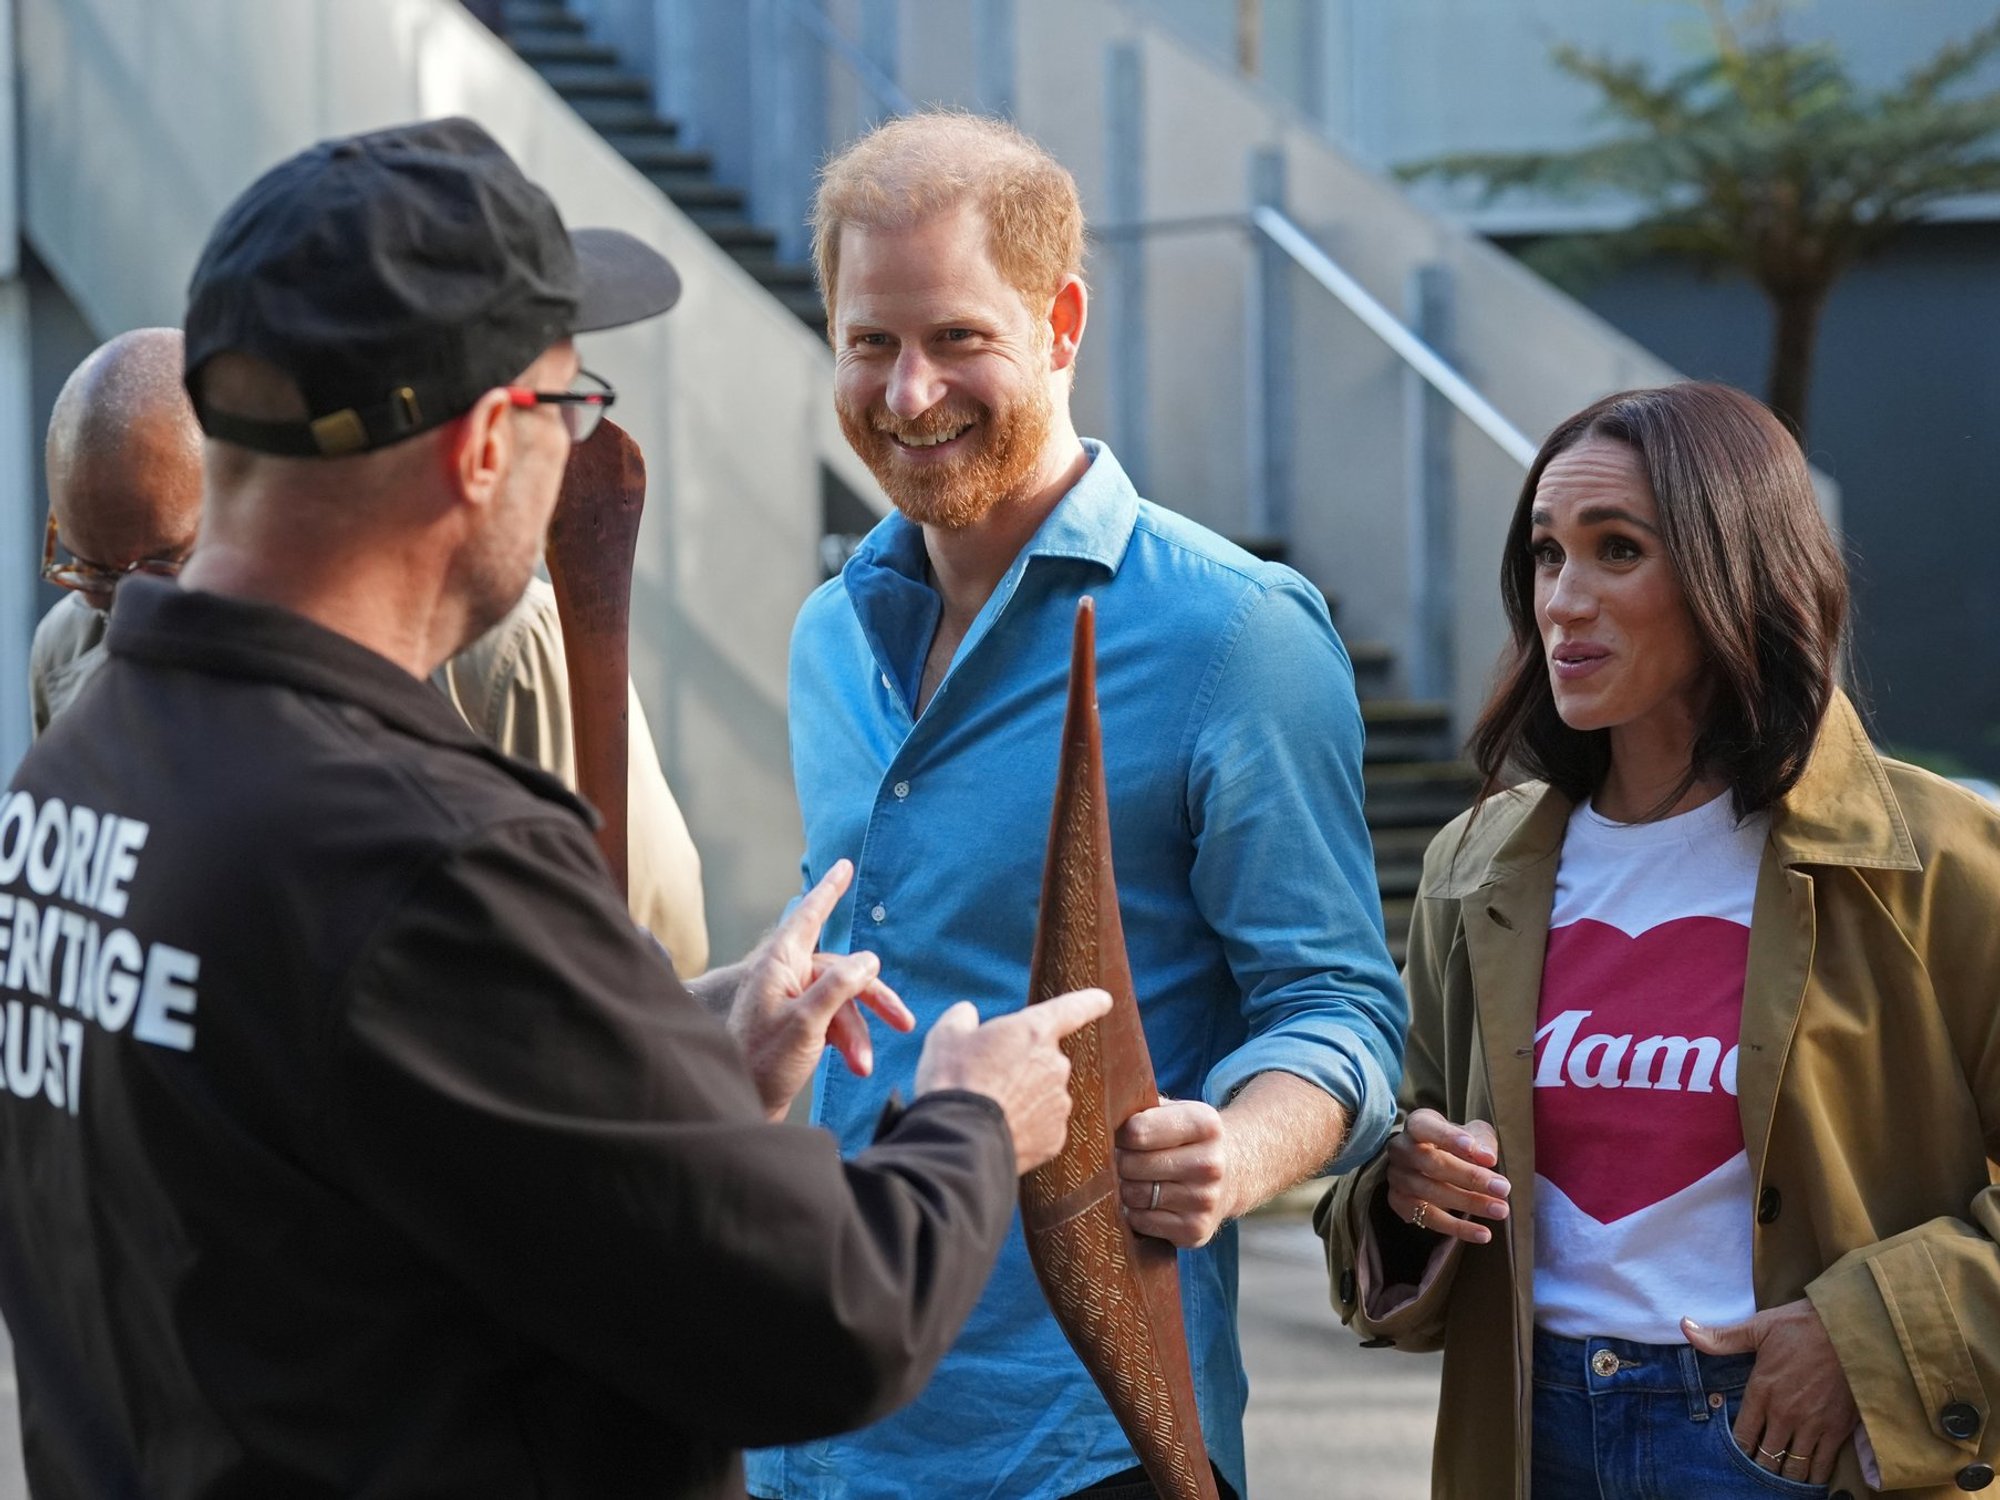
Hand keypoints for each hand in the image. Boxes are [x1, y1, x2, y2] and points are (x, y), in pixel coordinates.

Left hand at [727, 860, 913, 1119]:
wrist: (742, 1108)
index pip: (808, 916)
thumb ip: (838, 985)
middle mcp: (784, 977)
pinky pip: (834, 1022)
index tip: (844, 866)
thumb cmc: (763, 1063)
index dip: (829, 891)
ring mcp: (791, 1002)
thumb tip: (868, 959)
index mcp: (779, 964)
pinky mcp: (797, 1028)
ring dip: (858, 1034)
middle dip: (873, 999)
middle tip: (905, 1021)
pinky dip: (848, 1043)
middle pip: (842, 972)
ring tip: (864, 1066)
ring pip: (842, 1002)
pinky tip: (857, 1066)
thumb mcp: (807, 1022)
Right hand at [914, 989, 1111, 1172]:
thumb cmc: (953, 1081)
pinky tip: (1001, 1131)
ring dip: (1025, 1097)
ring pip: (1045, 1094)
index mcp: (1034, 1032)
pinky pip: (1043, 1126)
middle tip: (989, 1078)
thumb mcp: (946, 1036)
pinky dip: (1026, 1126)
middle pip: (1046, 1059)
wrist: (960, 1142)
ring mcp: (1059, 1103)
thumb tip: (967, 1015)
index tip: (1104, 999)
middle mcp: (1056, 1065)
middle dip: (1024, 1066)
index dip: (1089, 1001)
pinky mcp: (1056, 1138)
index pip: (1072, 1008)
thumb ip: (962, 1017)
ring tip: (991, 1109)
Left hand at [1116, 1096, 1232, 1247]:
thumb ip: (1140, 1108)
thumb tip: (1100, 1116)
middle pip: (1131, 1165)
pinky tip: (1147, 1201)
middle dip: (1119, 1161)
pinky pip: (1141, 1222)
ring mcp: (1205, 1200)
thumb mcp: (1174, 1110)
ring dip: (1125, 1188)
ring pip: (1134, 1195)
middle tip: (1125, 1159)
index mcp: (1205, 1124)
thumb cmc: (1187, 1137)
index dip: (1120, 1134)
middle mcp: (1210, 1163)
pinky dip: (1135, 1213)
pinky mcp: (1196, 1230)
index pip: (1137, 1132)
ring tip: (1136, 1178)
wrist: (1233, 1170)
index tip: (1123, 1135)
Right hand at [1382, 1108, 1509, 1244]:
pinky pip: (1429, 1219)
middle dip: (1471, 1177)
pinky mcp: (1399, 1203)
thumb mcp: (1472, 1133)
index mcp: (1416, 1125)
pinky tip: (1483, 1233)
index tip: (1483, 1154)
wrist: (1431, 1162)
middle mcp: (1401, 1150)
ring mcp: (1397, 1178)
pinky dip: (1457, 1228)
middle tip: (1503, 1188)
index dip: (1450, 1138)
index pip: (1425, 1127)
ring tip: (1500, 1210)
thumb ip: (1481, 1141)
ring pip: (1430, 1193)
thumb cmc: (1456, 1144)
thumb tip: (1488, 1157)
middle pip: (1431, 1163)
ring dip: (1469, 1203)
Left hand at [1683, 1301, 1858, 1486]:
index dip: (1737, 1451)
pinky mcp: (1837, 1430)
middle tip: (1756, 1469)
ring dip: (1784, 1476)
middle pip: (1766, 1458)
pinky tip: (1807, 1479)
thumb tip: (1684, 1327)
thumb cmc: (1802, 1326)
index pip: (1742, 1436)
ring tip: (1778, 1477)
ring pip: (1793, 1468)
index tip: (1735, 1456)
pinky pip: (1822, 1466)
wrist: (1850, 1331)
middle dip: (1759, 1466)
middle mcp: (1785, 1415)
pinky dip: (1813, 1477)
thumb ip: (1721, 1337)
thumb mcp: (1758, 1327)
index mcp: (1762, 1391)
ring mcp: (1812, 1425)